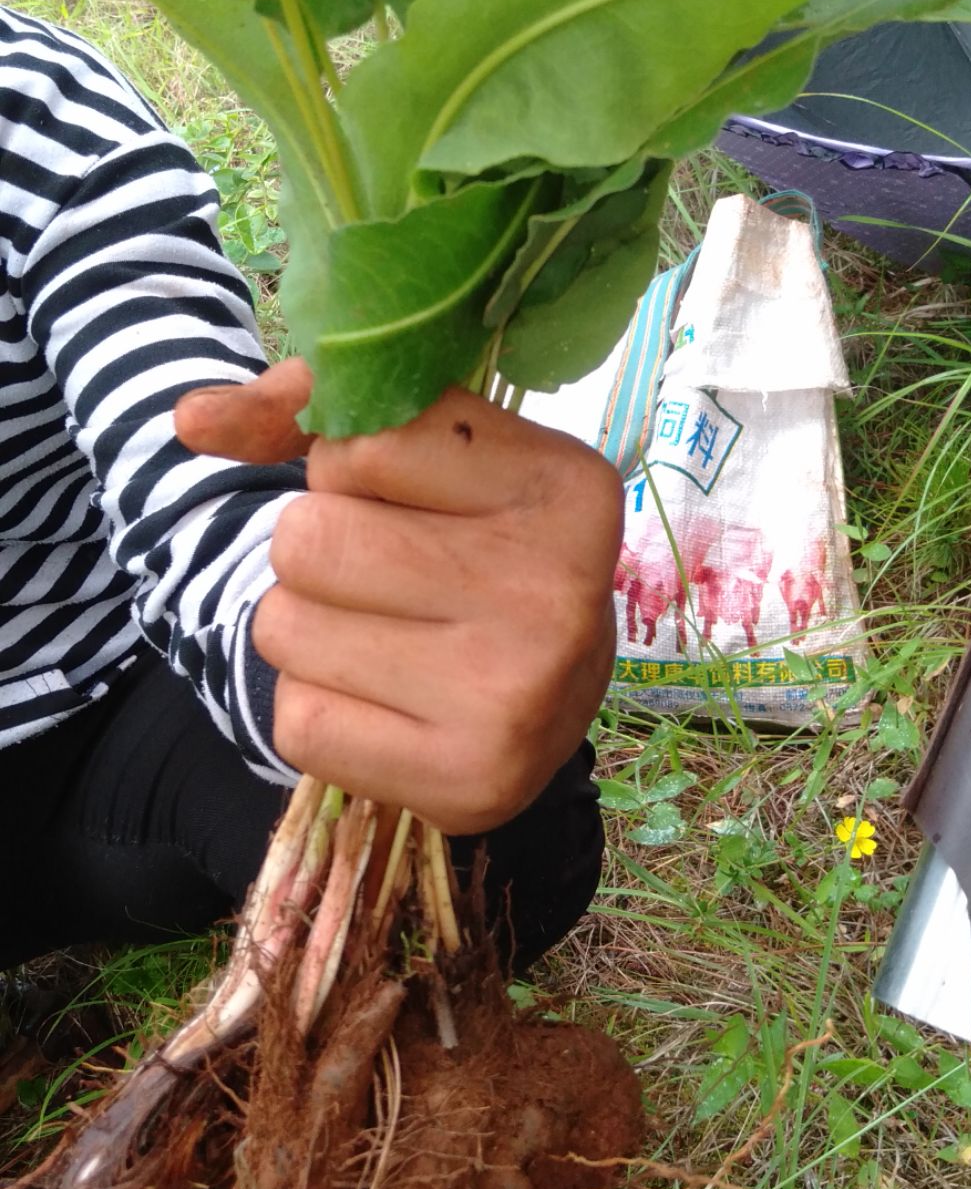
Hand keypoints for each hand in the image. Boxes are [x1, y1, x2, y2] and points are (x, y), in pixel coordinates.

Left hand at [175, 359, 622, 832]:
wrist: (560, 696)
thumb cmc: (476, 544)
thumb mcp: (428, 453)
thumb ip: (313, 409)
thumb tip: (191, 417)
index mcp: (562, 486)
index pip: (360, 444)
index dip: (349, 469)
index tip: (405, 496)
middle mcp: (552, 590)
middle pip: (306, 541)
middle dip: (314, 553)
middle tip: (382, 578)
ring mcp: (514, 695)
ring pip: (285, 630)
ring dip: (306, 630)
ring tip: (381, 638)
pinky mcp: (468, 780)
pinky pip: (296, 722)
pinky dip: (316, 706)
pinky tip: (380, 701)